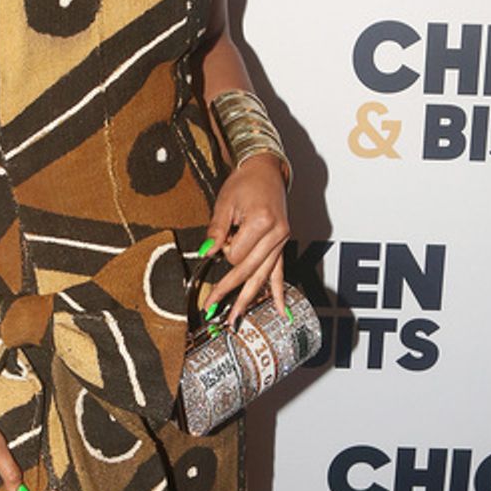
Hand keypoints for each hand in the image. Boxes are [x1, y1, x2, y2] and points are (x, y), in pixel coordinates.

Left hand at [201, 153, 290, 326]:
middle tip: (211, 309)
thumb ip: (217, 229)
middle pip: (249, 271)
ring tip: (236, 320)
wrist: (267, 170)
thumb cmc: (246, 181)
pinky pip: (280, 272)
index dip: (223, 252)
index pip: (236, 254)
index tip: (218, 243)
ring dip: (249, 300)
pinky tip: (281, 312)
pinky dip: (279, 293)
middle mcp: (276, 234)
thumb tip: (208, 251)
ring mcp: (282, 241)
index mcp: (262, 222)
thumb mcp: (225, 201)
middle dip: (229, 290)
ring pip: (263, 277)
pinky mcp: (282, 244)